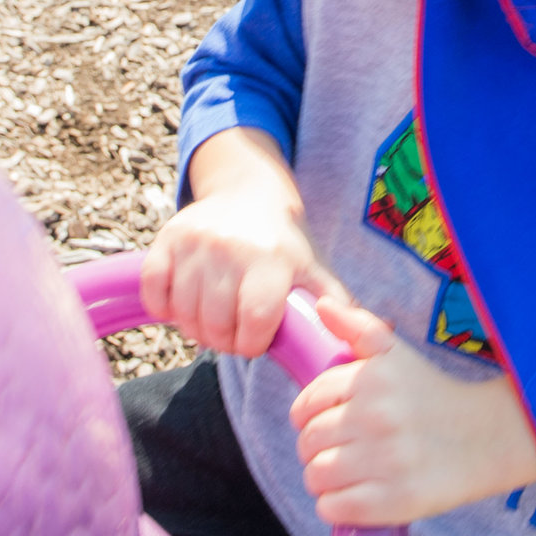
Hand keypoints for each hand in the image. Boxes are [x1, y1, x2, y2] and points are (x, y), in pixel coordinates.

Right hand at [141, 128, 347, 356]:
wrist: (248, 191)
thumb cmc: (285, 243)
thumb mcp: (314, 268)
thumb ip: (338, 305)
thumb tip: (380, 335)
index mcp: (272, 260)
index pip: (253, 325)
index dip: (252, 344)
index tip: (255, 341)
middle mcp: (232, 249)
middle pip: (215, 326)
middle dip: (224, 340)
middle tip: (233, 332)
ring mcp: (196, 243)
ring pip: (184, 314)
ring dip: (196, 328)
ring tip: (213, 319)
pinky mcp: (167, 239)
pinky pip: (155, 290)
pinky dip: (165, 307)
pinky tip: (184, 304)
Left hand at [288, 294, 535, 526]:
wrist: (486, 438)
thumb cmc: (433, 395)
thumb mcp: (397, 353)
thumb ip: (358, 326)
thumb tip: (322, 306)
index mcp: (371, 380)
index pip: (307, 403)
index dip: (310, 414)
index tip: (327, 420)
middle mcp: (376, 418)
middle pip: (308, 441)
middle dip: (316, 446)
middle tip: (339, 448)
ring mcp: (385, 461)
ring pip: (316, 475)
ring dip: (324, 477)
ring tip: (346, 472)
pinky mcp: (395, 501)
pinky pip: (333, 508)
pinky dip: (336, 505)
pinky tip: (355, 494)